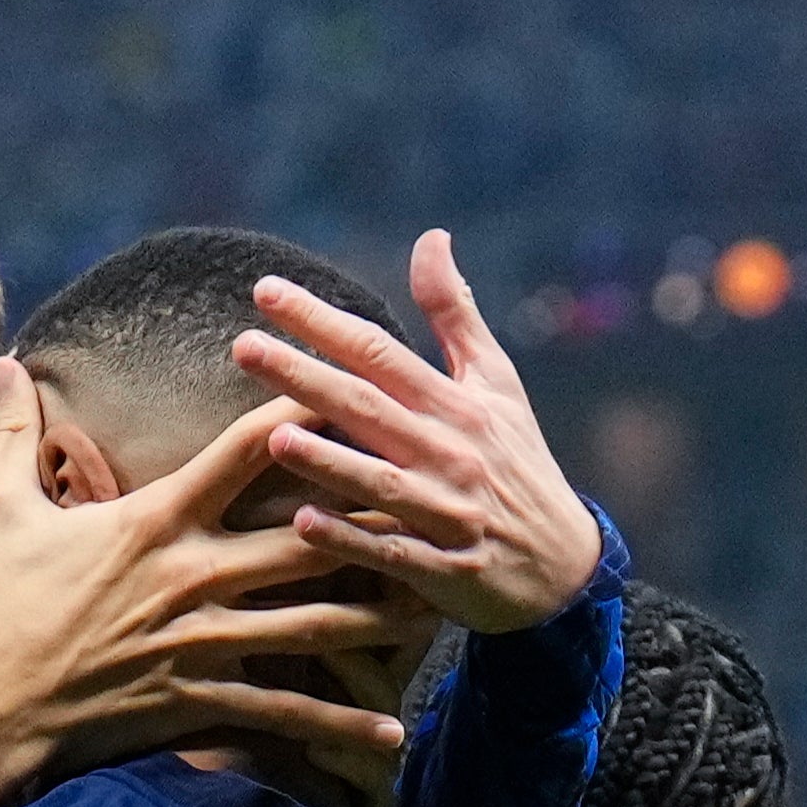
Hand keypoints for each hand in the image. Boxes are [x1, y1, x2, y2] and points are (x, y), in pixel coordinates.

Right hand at [0, 361, 428, 796]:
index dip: (301, 411)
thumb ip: (14, 434)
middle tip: (440, 504)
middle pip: (309, 538)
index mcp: (154, 521)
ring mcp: (200, 643)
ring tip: (438, 609)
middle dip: (378, 521)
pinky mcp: (197, 703)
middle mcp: (192, 576)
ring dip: (382, 618)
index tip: (350, 386)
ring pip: (315, 624)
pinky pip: (284, 714)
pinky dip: (339, 724)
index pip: (243, 451)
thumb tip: (3, 363)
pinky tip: (387, 733)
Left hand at [230, 229, 602, 634]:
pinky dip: (350, 537)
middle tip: (244, 348)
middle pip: (369, 407)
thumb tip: (430, 237)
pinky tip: (305, 522)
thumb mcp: (497, 383)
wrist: (562, 564)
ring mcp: (447, 511)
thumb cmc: (516, 462)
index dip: (323, 321)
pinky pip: (391, 551)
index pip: (379, 352)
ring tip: (274, 437)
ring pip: (379, 481)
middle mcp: (450, 451)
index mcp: (455, 403)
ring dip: (328, 460)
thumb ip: (454, 314)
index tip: (265, 291)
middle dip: (306, 376)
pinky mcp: (443, 568)